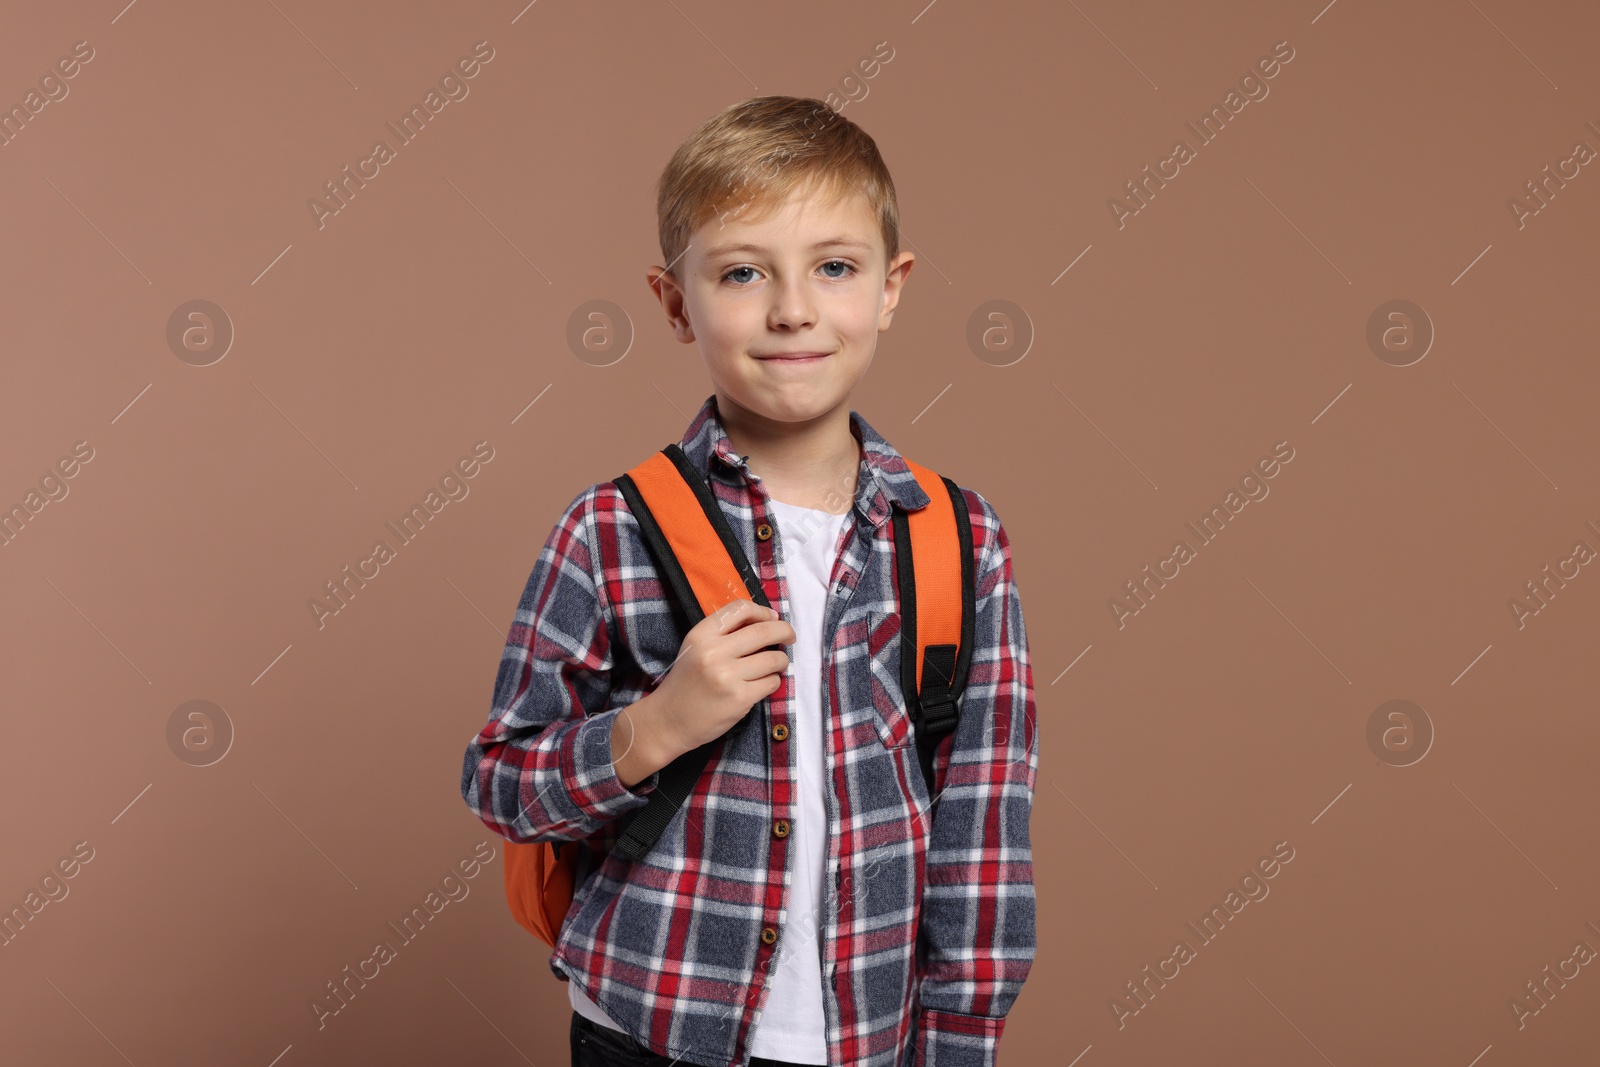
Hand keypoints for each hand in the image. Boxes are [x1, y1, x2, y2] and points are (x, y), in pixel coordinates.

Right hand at [648, 598, 794, 757]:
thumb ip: (725, 632)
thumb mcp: (696, 647)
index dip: (763, 611)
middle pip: (764, 631)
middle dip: (784, 632)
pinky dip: (772, 681)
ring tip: (775, 665)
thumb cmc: (686, 682)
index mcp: (701, 635)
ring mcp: (727, 676)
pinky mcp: (739, 699)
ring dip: (781, 661)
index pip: (741, 609)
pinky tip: (762, 683)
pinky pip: (771, 683)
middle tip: (789, 637)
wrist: (669, 720)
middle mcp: (714, 652)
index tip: (772, 618)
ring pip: (773, 659)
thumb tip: (767, 620)